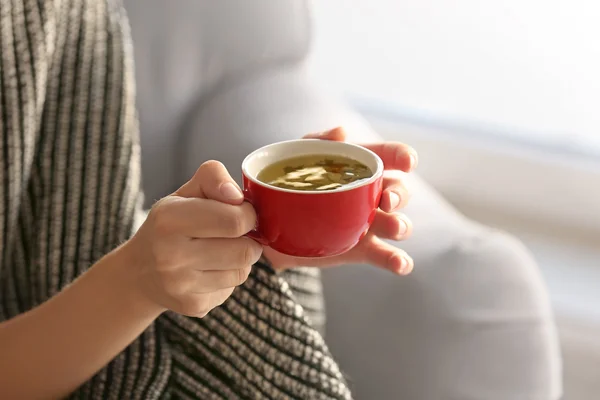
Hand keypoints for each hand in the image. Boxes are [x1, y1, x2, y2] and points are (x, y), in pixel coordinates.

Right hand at [124, 161, 261, 316]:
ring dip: (240, 260)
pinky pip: (232, 289)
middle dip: (249, 239)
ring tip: (219, 251)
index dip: (248, 215)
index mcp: (169, 219)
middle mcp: (171, 256)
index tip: (240, 212)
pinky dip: (227, 278)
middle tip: (234, 234)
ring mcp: (181, 286)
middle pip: (246, 250)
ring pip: (243, 272)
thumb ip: (213, 177)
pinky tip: (207, 271)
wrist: (138, 273)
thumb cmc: (170, 225)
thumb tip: (237, 197)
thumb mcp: (185, 192)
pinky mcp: (193, 306)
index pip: (235, 220)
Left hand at [264, 127, 415, 274]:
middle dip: (399, 195)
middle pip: (399, 191)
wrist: (271, 222)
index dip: (403, 156)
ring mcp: (369, 223)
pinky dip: (397, 261)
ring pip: (397, 223)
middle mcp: (372, 194)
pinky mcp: (362, 249)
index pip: (389, 156)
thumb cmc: (289, 181)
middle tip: (386, 200)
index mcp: (360, 167)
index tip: (408, 162)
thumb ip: (318, 140)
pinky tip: (401, 265)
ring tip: (394, 228)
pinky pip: (385, 255)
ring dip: (401, 225)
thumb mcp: (299, 156)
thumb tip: (341, 132)